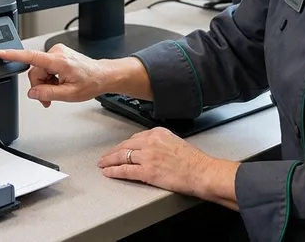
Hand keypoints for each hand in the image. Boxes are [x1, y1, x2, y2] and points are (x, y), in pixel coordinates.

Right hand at [0, 44, 109, 106]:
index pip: (31, 57)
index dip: (14, 55)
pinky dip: (50, 78)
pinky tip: (59, 83)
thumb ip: (48, 94)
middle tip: (50, 98)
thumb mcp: (69, 94)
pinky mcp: (58, 54)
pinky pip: (46, 67)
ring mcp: (58, 52)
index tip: (2, 53)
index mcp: (59, 61)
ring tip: (58, 90)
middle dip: (40, 85)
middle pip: (35, 71)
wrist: (102, 75)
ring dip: (46, 83)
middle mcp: (56, 52)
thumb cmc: (91, 82)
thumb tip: (32, 93)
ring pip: (40, 70)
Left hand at [97, 127, 239, 205]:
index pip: (135, 138)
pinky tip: (108, 172)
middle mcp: (150, 142)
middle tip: (105, 157)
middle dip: (113, 152)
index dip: (124, 145)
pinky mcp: (147, 171)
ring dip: (109, 161)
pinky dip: (114, 171)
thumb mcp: (176, 142)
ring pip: (122, 157)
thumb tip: (153, 151)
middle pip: (125, 146)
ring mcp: (147, 156)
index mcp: (158, 133)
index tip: (119, 149)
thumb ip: (161, 143)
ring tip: (102, 164)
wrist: (202, 172)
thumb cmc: (194, 161)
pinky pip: (125, 170)